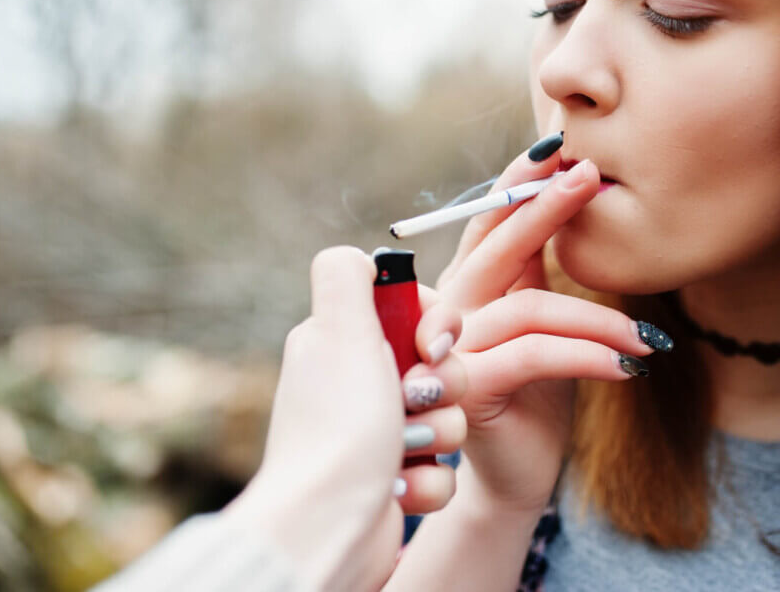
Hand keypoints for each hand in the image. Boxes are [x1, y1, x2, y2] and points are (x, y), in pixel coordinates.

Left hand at [223, 246, 467, 590]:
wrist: (329, 523)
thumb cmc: (339, 427)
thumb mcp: (338, 330)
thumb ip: (346, 275)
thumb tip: (359, 257)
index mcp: (343, 343)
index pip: (415, 311)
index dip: (437, 326)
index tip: (433, 345)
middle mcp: (359, 385)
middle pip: (442, 366)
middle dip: (443, 387)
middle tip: (413, 401)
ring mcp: (377, 434)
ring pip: (450, 417)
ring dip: (438, 435)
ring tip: (402, 451)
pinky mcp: (395, 479)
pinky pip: (444, 468)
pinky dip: (427, 480)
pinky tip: (399, 488)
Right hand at [437, 145, 663, 516]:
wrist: (516, 472)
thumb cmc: (534, 392)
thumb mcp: (540, 321)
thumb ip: (539, 269)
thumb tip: (575, 197)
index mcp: (467, 285)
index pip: (488, 221)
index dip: (519, 183)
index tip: (562, 150)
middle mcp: (449, 309)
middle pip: (497, 246)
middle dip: (546, 206)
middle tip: (592, 175)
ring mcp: (452, 350)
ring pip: (531, 307)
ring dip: (599, 317)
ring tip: (646, 338)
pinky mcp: (470, 388)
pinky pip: (535, 354)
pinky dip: (588, 355)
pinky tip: (628, 366)